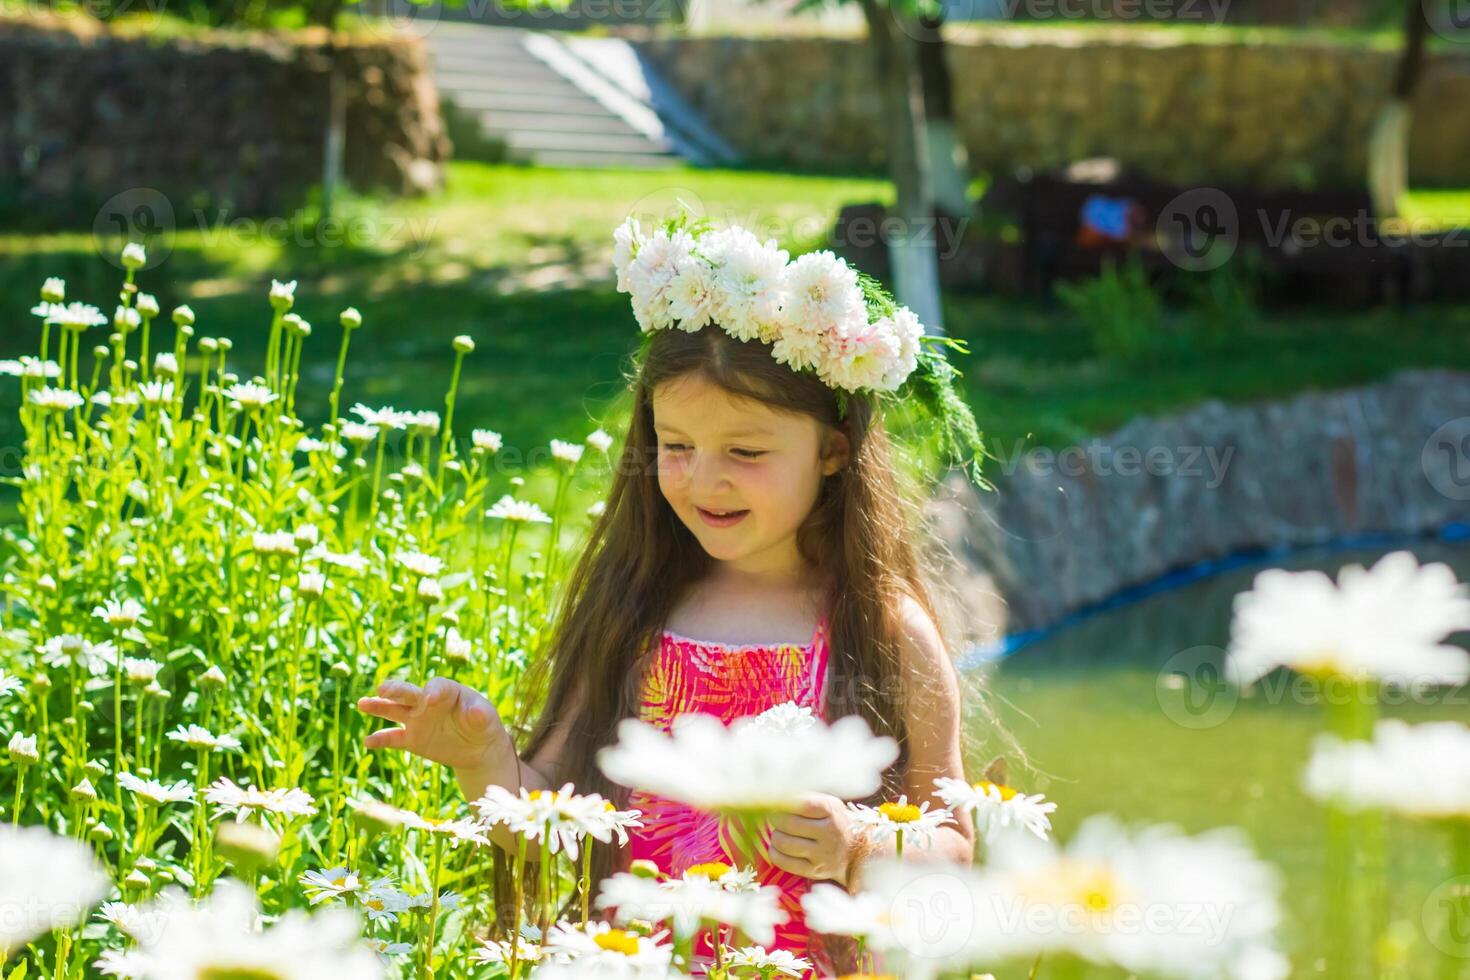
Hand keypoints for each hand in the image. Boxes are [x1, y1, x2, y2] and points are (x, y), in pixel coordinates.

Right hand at [357, 676, 510, 773]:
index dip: (431, 692)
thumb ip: (480, 714)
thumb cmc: (483, 726)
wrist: (478, 748)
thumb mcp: (487, 720)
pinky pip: (392, 738)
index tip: (428, 700)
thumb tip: (477, 711)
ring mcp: (417, 720)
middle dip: (396, 690)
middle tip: (383, 689)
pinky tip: (368, 742)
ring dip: (378, 707)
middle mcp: (427, 701)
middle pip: (408, 693)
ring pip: (394, 710)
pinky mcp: (412, 739)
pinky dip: (380, 740)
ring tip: (362, 703)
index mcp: (447, 690)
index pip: (435, 686)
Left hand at [763, 793, 856, 884]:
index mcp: (831, 811)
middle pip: (789, 824)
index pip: (802, 804)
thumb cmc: (833, 822)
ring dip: (775, 837)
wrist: (855, 853)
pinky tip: (777, 848)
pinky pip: (785, 862)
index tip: (777, 803)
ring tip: (779, 833)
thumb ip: (805, 799)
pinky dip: (775, 853)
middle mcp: (829, 832)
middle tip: (775, 818)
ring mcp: (822, 854)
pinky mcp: (814, 871)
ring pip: (784, 843)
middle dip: (776, 819)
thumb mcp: (828, 804)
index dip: (784, 802)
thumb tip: (777, 796)